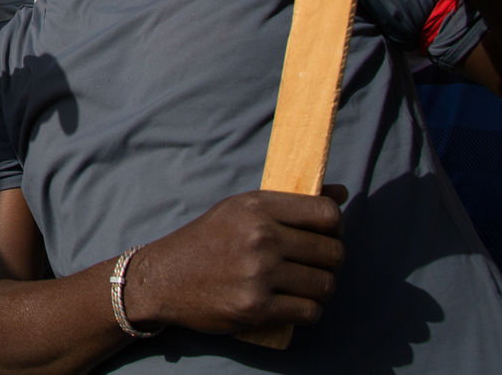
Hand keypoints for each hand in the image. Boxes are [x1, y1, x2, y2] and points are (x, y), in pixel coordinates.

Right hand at [126, 187, 346, 333]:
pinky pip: (310, 312)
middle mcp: (260, 237)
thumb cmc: (206, 241)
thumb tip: (342, 194)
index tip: (323, 236)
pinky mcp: (256, 307)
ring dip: (319, 289)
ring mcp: (259, 274)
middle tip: (311, 266)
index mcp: (256, 206)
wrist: (162, 278)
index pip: (327, 214)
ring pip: (325, 285)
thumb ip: (289, 203)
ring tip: (301, 286)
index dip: (334, 227)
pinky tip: (292, 304)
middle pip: (332, 252)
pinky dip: (307, 311)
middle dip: (329, 263)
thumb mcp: (240, 209)